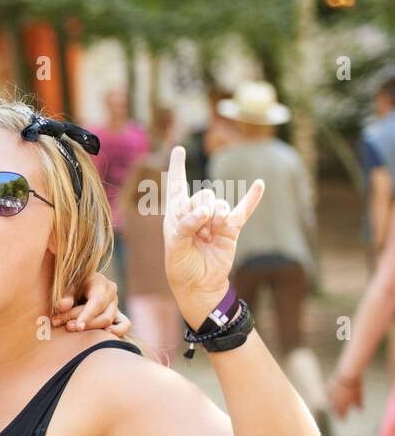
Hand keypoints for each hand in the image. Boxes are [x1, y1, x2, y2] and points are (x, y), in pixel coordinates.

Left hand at [51, 271, 130, 334]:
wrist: (72, 289)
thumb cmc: (67, 287)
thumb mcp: (63, 288)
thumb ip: (64, 296)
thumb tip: (64, 305)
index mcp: (100, 282)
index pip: (98, 301)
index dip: (87, 315)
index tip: (77, 327)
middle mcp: (110, 292)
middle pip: (104, 315)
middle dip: (85, 323)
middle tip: (66, 326)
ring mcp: (115, 304)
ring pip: (109, 321)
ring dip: (91, 329)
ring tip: (70, 327)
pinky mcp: (118, 314)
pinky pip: (125, 325)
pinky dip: (117, 331)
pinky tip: (102, 334)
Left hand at [163, 145, 263, 326]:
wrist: (199, 285)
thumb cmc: (181, 266)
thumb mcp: (175, 247)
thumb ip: (186, 225)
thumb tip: (207, 211)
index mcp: (176, 214)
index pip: (177, 186)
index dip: (178, 167)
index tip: (179, 150)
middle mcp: (195, 213)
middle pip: (203, 196)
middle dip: (200, 213)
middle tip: (197, 234)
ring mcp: (215, 220)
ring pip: (220, 205)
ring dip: (215, 221)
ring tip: (209, 238)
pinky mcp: (231, 229)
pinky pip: (243, 210)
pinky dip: (252, 198)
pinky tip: (259, 184)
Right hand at [328, 373, 362, 416]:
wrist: (347, 375)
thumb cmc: (355, 386)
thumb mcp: (359, 396)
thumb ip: (359, 404)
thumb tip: (360, 411)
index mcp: (343, 404)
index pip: (341, 414)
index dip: (342, 418)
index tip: (343, 421)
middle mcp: (335, 401)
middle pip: (334, 410)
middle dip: (336, 413)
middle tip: (338, 416)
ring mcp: (331, 395)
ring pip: (330, 403)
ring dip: (332, 406)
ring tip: (334, 408)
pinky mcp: (328, 388)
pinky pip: (328, 396)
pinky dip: (329, 398)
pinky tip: (331, 398)